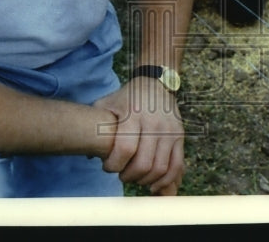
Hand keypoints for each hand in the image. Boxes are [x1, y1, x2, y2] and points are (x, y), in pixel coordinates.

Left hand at [93, 78, 184, 194]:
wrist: (156, 83)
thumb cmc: (127, 98)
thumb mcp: (108, 103)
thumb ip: (96, 126)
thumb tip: (89, 154)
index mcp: (133, 114)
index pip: (125, 149)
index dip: (114, 165)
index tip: (108, 166)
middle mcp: (154, 123)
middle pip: (143, 163)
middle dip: (129, 176)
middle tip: (121, 174)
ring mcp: (169, 130)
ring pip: (160, 168)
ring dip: (145, 180)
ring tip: (135, 178)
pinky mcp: (179, 136)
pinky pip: (176, 165)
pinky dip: (166, 180)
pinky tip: (153, 184)